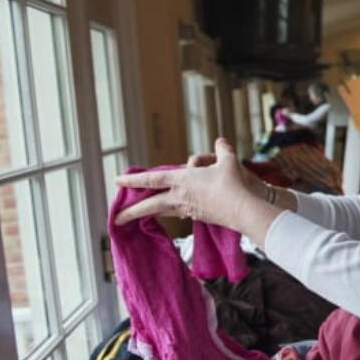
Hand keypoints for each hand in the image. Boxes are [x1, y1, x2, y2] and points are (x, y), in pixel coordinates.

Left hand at [115, 138, 263, 232]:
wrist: (243, 209)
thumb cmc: (233, 183)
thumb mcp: (228, 160)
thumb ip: (222, 149)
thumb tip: (221, 141)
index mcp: (182, 180)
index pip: (152, 179)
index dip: (133, 180)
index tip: (117, 181)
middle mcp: (181, 196)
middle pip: (150, 205)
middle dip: (131, 212)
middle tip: (116, 218)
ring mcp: (189, 209)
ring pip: (163, 211)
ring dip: (150, 213)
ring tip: (139, 216)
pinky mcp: (199, 217)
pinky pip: (180, 213)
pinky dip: (173, 212)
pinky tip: (174, 212)